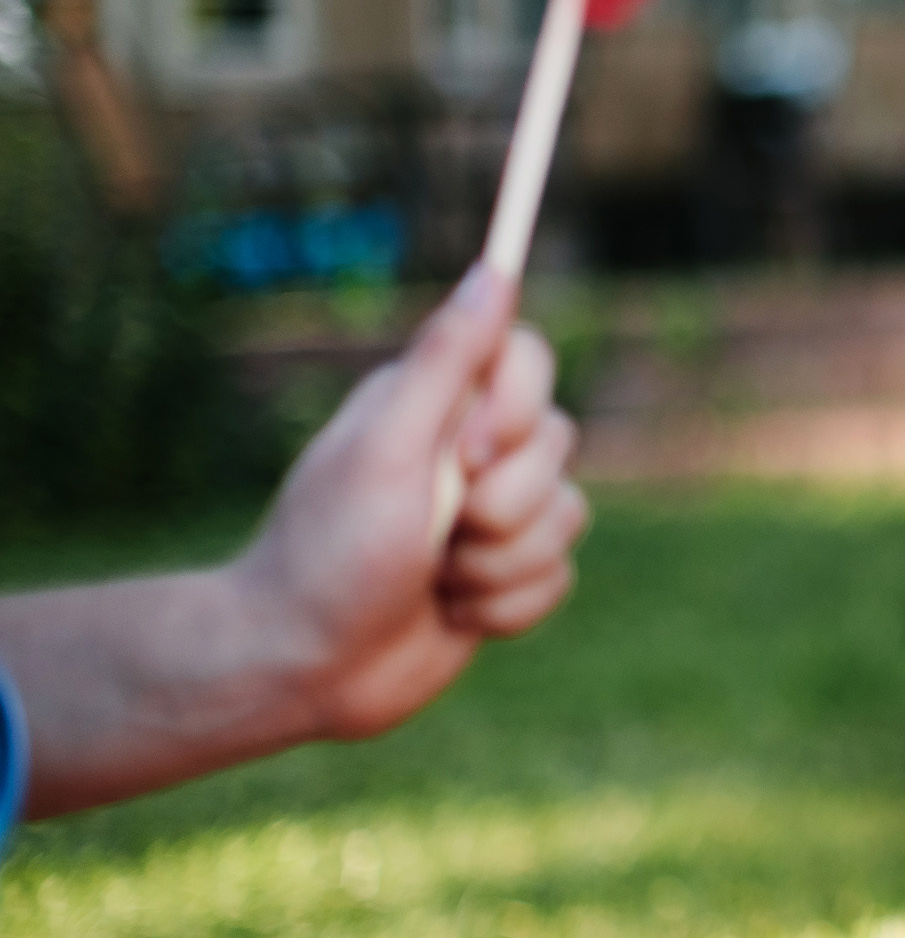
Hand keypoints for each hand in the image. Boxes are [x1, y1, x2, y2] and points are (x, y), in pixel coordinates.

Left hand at [232, 265, 587, 741]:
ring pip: (568, 517)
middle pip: (559, 444)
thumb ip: (448, 359)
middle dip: (503, 507)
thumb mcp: (385, 446)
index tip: (469, 452)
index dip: (516, 409)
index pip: (528, 358)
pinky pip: (560, 577)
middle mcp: (469, 450)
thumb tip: (496, 269)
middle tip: (435, 534)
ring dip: (500, 564)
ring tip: (436, 581)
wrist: (302, 668)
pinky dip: (507, 607)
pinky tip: (451, 614)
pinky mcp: (506, 574)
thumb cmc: (330, 552)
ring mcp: (492, 515)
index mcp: (435, 404)